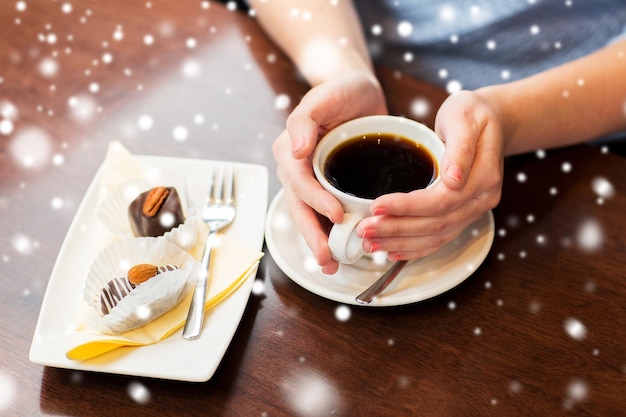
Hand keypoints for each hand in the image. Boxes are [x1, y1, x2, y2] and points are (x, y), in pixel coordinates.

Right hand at [273, 71, 386, 273]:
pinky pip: (324, 212)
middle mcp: (297, 169)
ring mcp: (312, 180)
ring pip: (309, 216)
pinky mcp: (329, 186)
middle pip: (299, 208)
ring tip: (331, 265)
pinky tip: (343, 249)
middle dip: (311, 235)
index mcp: (290, 150)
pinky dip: (331, 232)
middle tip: (327, 259)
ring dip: (318, 241)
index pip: (299, 182)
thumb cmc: (341, 91)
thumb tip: (294, 150)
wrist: (358, 91)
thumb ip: (304, 121)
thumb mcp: (323, 97)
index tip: (336, 215)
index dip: (315, 201)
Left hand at [356, 90, 505, 260]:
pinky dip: (414, 248)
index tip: (377, 205)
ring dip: (400, 243)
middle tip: (364, 229)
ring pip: (435, 237)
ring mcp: (473, 210)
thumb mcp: (465, 117)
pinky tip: (392, 251)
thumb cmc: (473, 114)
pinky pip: (439, 238)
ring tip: (370, 243)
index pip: (441, 201)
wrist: (491, 121)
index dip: (407, 207)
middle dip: (396, 229)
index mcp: (484, 176)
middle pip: (435, 224)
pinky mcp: (462, 215)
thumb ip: (460, 148)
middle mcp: (481, 199)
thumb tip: (453, 179)